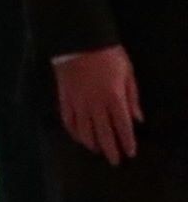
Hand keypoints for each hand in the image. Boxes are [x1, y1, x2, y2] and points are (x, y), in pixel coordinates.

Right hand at [55, 45, 142, 164]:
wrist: (78, 40)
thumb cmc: (107, 54)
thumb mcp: (127, 72)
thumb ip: (132, 97)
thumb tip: (137, 118)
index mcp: (113, 97)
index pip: (122, 126)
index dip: (126, 141)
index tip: (130, 153)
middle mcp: (94, 103)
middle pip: (103, 132)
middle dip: (110, 148)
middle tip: (114, 161)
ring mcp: (77, 101)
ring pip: (84, 129)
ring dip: (91, 143)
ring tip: (97, 151)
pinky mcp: (64, 97)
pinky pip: (67, 119)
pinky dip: (73, 131)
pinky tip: (78, 137)